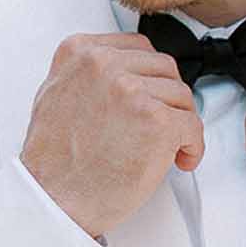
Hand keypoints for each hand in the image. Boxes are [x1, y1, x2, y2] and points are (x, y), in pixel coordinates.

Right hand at [21, 32, 203, 237]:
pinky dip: (193, 145)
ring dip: (181, 122)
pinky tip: (180, 159)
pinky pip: (193, 125)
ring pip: (182, 95)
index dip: (151, 76)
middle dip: (168, 98)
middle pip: (164, 68)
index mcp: (80, 52)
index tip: (153, 96)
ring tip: (169, 148)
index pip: (137, 47)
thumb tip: (120, 71)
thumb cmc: (52, 160)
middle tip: (165, 124)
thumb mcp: (54, 94)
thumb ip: (86, 73)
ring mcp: (133, 91)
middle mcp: (105, 65)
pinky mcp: (157, 121)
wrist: (53, 199)